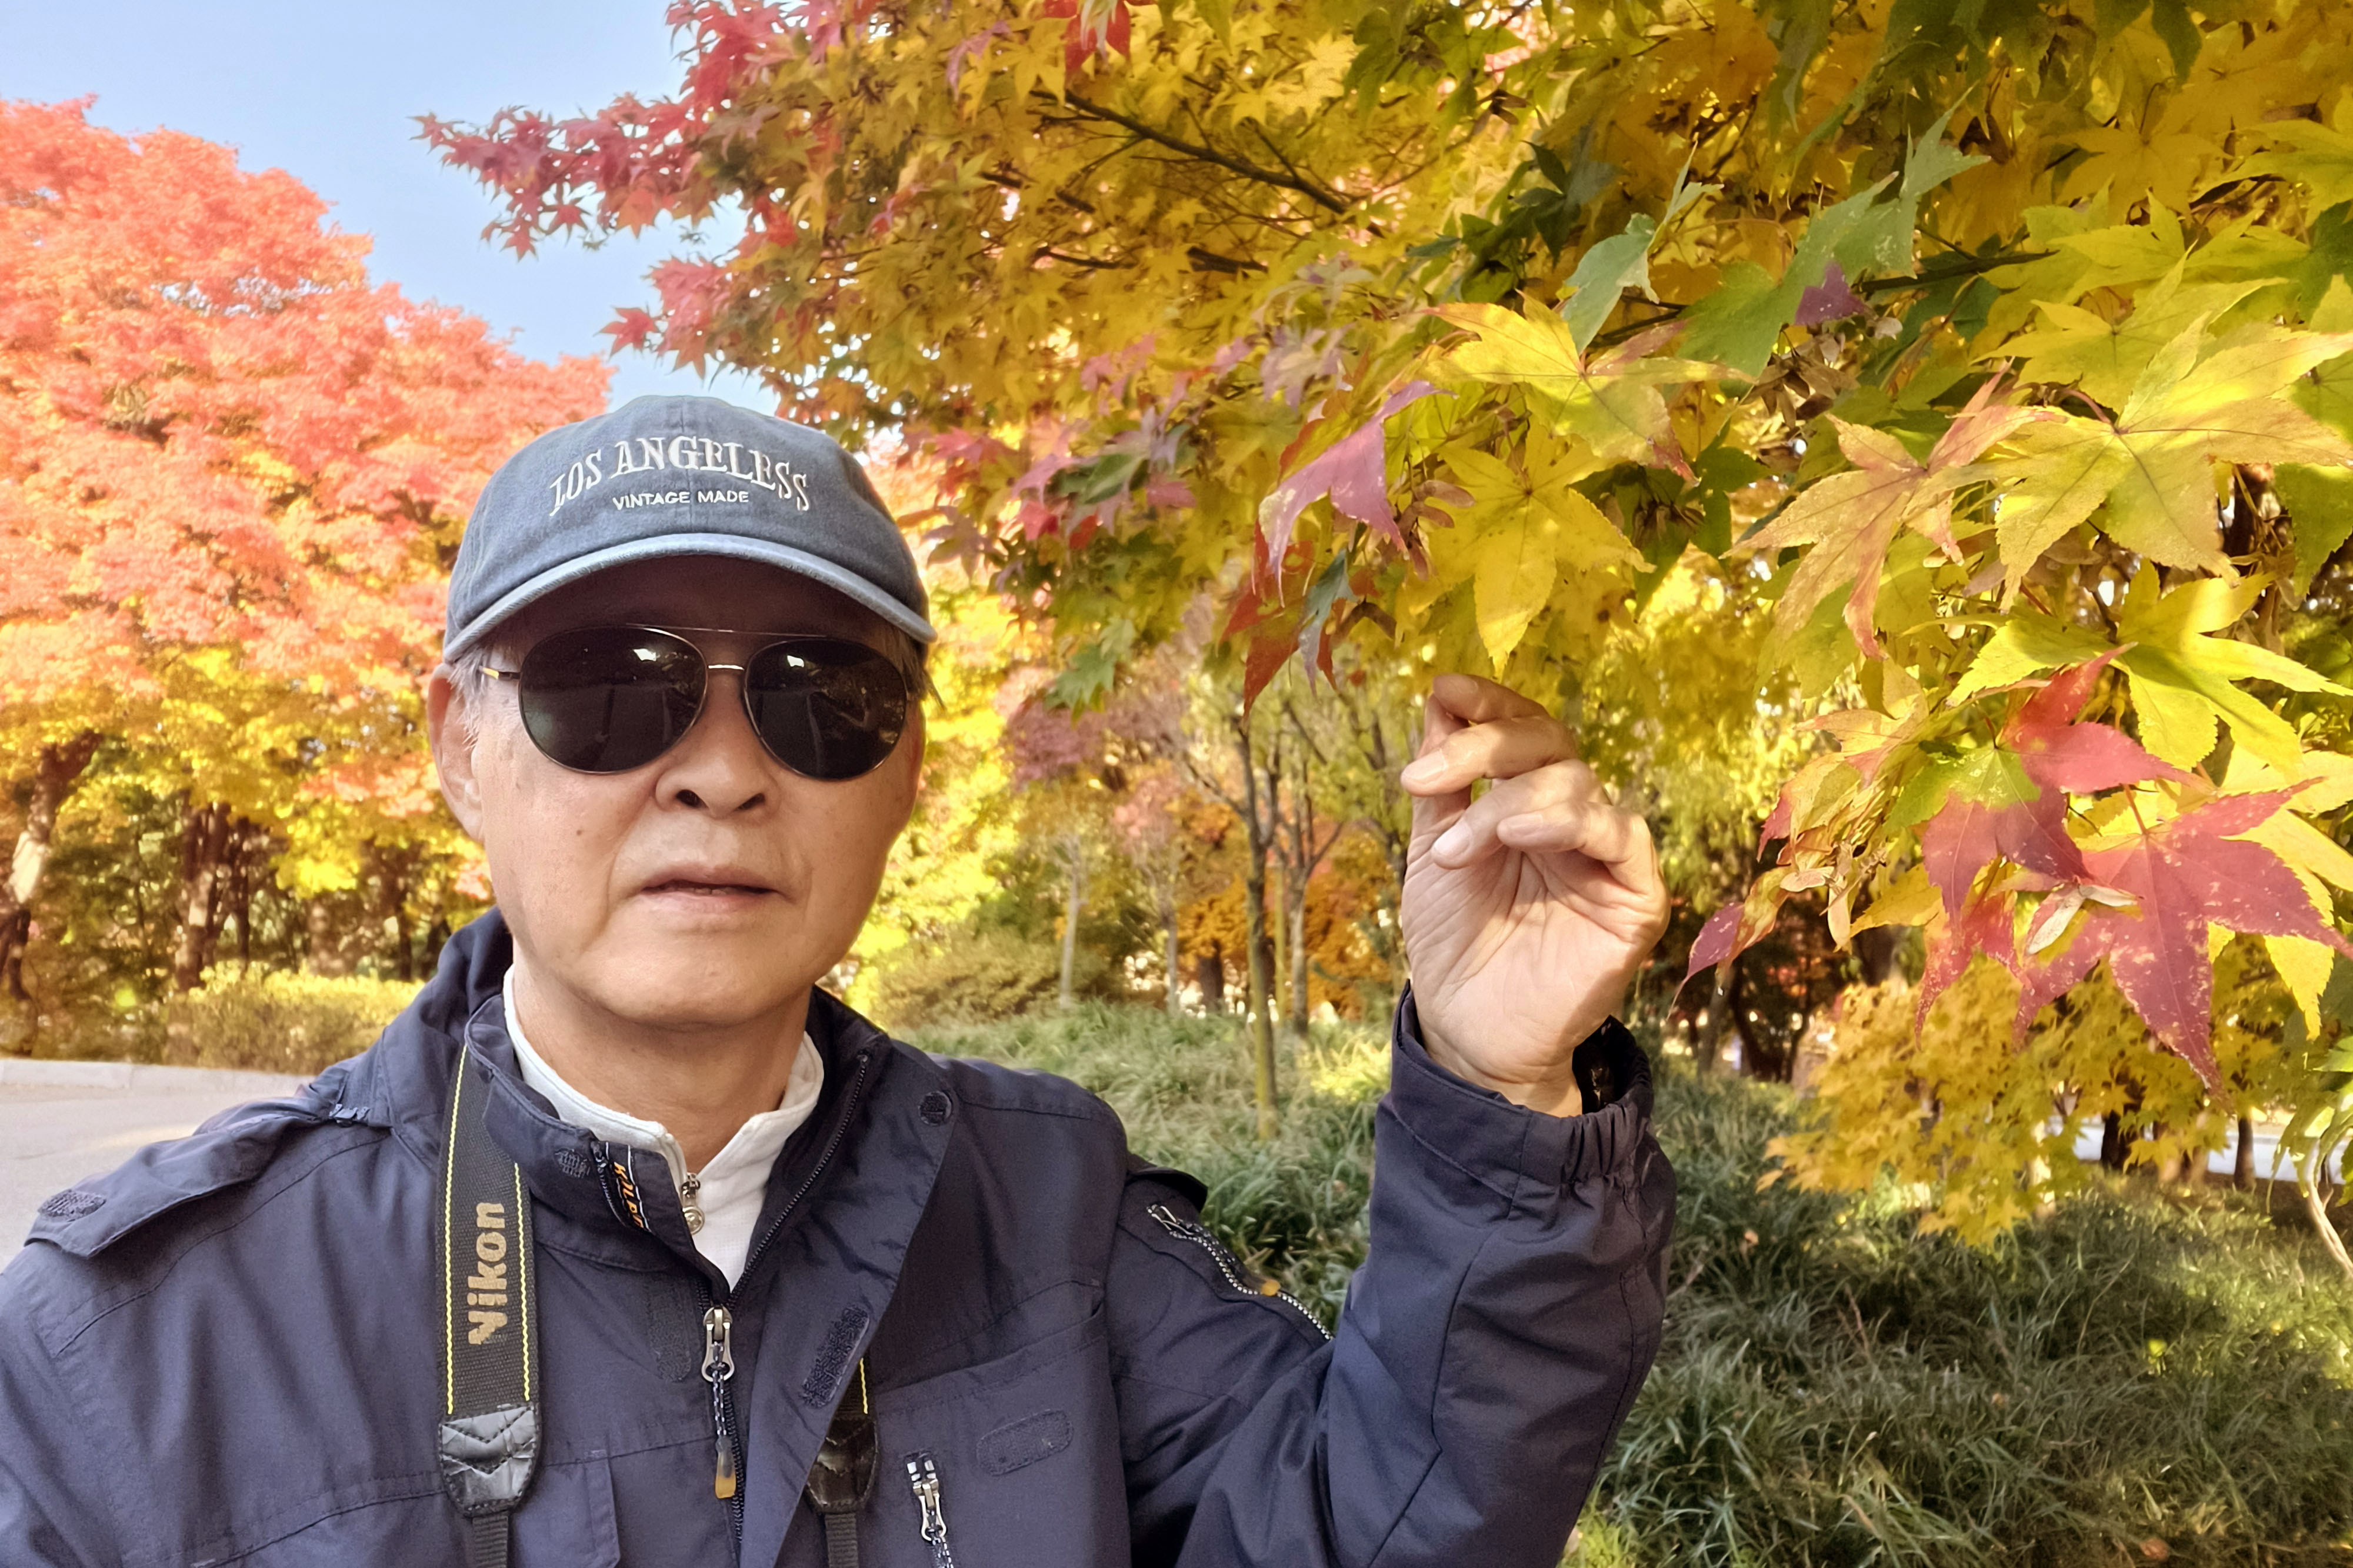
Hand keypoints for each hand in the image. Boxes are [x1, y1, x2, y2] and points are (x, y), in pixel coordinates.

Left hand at [1397, 674, 1669, 1116]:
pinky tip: (1518, 835)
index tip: (1444, 691)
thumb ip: (1442, 782)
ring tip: (1457, 850)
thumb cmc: (1455, 945)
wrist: (1468, 1032)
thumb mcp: (1433, 850)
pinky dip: (1567, 821)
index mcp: (1528, 802)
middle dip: (1484, 749)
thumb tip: (1441, 699)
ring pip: (1578, 784)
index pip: (1525, 730)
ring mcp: (1608, 856)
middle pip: (1551, 745)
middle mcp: (1574, 820)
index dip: (1490, 703)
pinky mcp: (1637, 897)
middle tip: (1424, 780)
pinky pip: (1621, 834)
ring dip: (1506, 801)